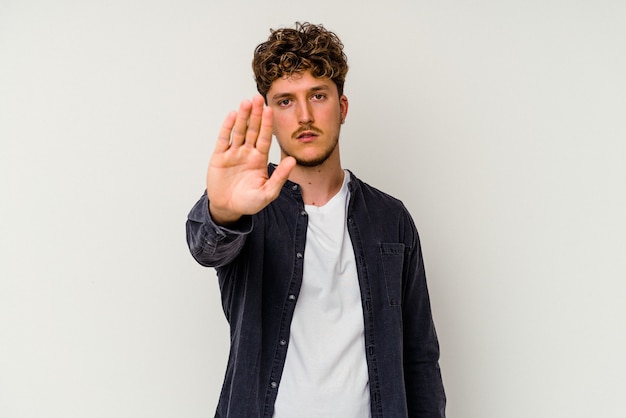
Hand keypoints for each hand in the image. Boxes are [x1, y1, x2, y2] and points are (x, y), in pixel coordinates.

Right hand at [207, 95, 295, 224]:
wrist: (228, 209)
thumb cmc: (249, 202)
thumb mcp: (268, 193)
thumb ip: (280, 177)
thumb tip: (293, 161)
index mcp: (259, 159)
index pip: (264, 138)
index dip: (267, 124)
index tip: (270, 110)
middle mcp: (247, 153)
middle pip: (252, 130)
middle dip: (255, 114)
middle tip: (258, 98)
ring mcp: (233, 153)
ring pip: (239, 131)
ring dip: (242, 117)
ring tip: (246, 102)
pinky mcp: (219, 157)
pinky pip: (224, 139)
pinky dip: (228, 127)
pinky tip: (232, 115)